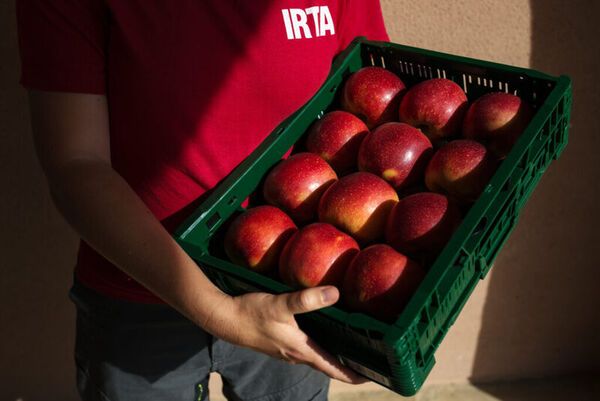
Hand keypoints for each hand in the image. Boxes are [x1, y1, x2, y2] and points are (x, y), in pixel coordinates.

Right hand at [206, 286, 366, 383]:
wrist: (224, 319)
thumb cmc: (252, 314)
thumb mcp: (280, 305)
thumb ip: (307, 300)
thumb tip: (335, 294)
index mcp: (301, 350)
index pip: (334, 369)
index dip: (354, 374)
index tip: (373, 376)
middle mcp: (296, 354)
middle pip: (328, 364)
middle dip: (348, 363)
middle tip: (370, 357)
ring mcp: (287, 350)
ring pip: (317, 355)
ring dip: (333, 353)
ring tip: (351, 344)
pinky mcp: (279, 342)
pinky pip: (305, 346)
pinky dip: (319, 343)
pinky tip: (322, 329)